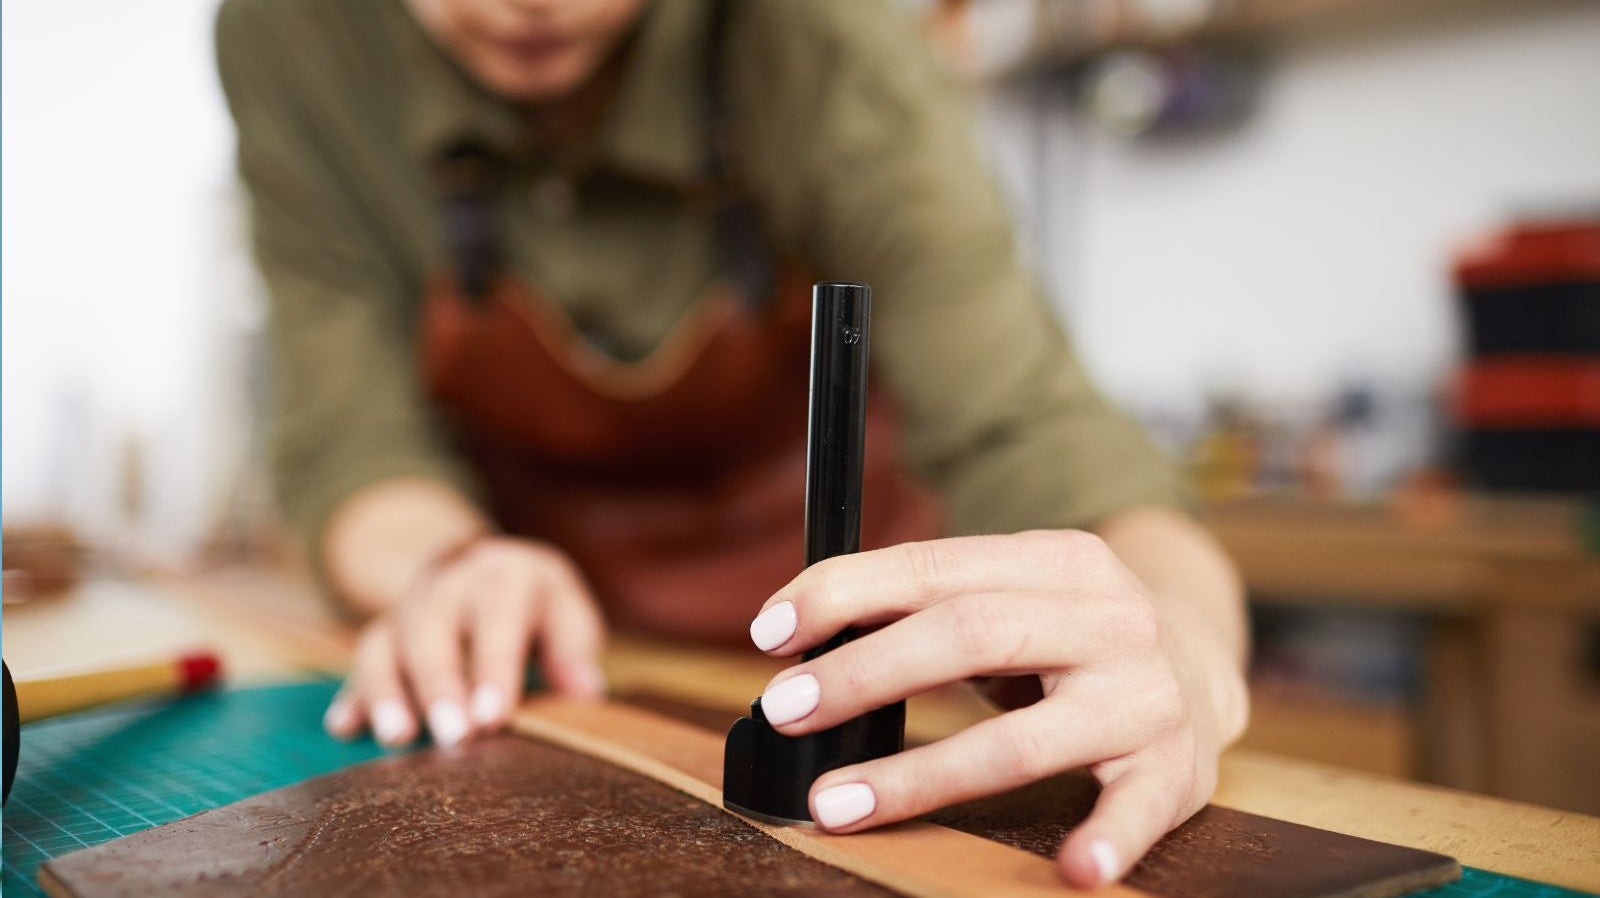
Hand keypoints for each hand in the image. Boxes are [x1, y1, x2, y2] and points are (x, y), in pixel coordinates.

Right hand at [323, 536, 606, 747]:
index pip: (496, 619)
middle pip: (432, 629)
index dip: (494, 669)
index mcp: (502, 575)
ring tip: (398, 738)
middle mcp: (447, 584)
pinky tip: (345, 728)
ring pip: (385, 641)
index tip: (493, 719)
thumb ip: (573, 649)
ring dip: (387, 690)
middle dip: (439, 685)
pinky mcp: (383, 632)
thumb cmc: (538, 604)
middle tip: (453, 737)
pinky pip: (362, 660)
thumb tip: (585, 692)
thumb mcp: (567, 611)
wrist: (486, 564)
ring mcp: (408, 607)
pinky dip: (352, 694)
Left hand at [745, 530, 1248, 888]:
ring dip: (923, 775)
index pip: (934, 568)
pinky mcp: (1177, 766)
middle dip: (866, 673)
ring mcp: (1145, 694)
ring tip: (837, 803)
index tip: (770, 632)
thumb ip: (927, 605)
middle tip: (786, 709)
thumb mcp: (1013, 594)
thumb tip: (800, 634)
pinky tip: (1072, 868)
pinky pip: (1140, 805)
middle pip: (971, 635)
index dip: (845, 594)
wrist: (1200, 661)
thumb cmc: (1068, 634)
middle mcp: (1107, 618)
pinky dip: (1109, 836)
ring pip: (1026, 738)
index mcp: (1058, 560)